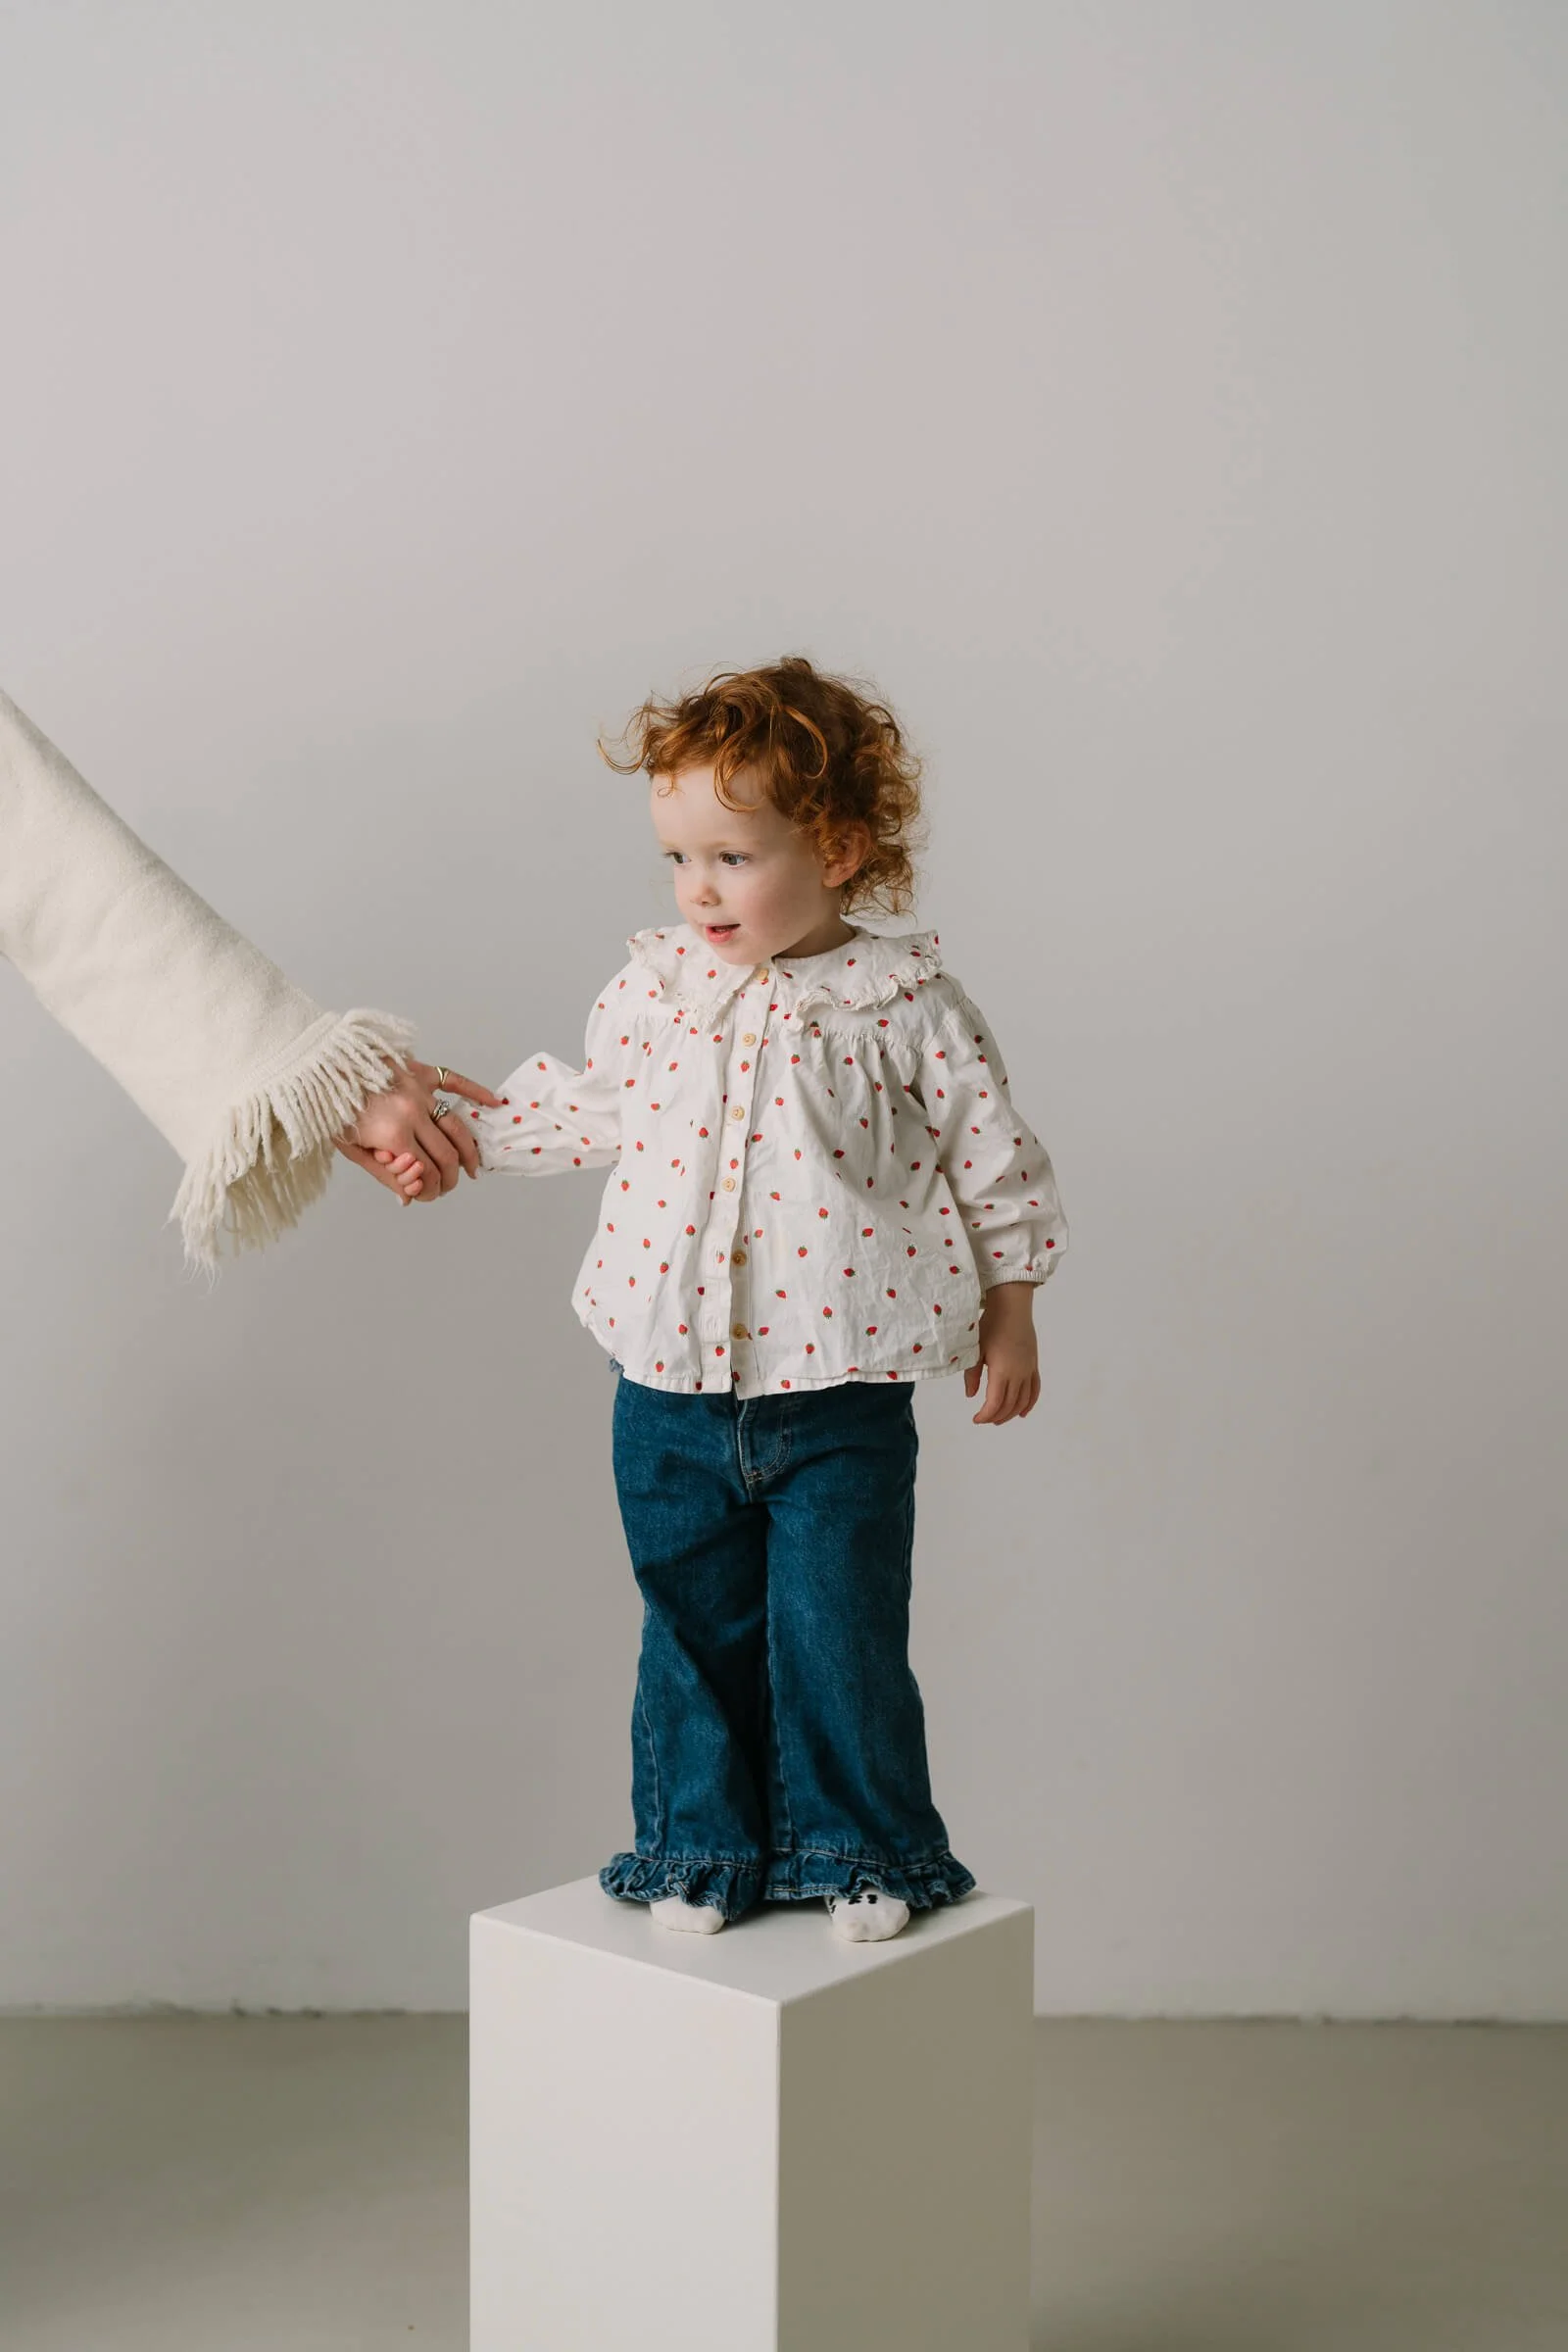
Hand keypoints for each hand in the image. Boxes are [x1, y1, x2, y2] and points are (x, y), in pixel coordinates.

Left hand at [333, 1058, 505, 1206]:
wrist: (320, 1069)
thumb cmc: (332, 1111)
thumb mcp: (352, 1150)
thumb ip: (384, 1174)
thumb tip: (409, 1198)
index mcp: (394, 1136)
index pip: (427, 1172)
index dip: (431, 1190)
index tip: (427, 1196)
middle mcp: (413, 1113)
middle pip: (447, 1154)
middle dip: (451, 1177)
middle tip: (449, 1186)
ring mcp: (419, 1091)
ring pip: (456, 1126)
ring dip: (468, 1151)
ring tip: (471, 1167)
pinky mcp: (419, 1072)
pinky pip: (454, 1081)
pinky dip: (477, 1092)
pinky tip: (494, 1103)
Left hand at [964, 1283, 1040, 1424]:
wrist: (1012, 1308)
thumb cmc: (991, 1326)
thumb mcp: (976, 1350)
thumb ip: (972, 1375)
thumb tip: (970, 1395)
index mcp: (1002, 1371)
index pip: (995, 1403)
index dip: (986, 1415)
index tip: (976, 1419)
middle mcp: (1019, 1374)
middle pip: (1010, 1405)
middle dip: (996, 1416)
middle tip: (985, 1419)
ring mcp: (1028, 1370)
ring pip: (1023, 1400)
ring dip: (1012, 1413)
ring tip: (999, 1419)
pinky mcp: (1034, 1365)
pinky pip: (1035, 1389)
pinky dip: (1029, 1403)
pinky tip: (1023, 1412)